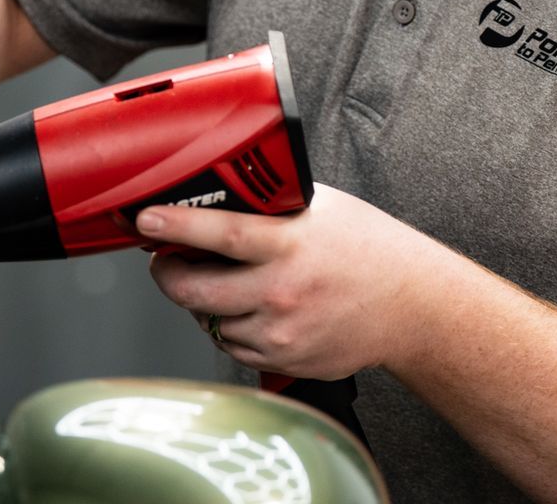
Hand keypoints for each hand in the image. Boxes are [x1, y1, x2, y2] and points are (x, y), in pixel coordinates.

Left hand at [138, 183, 446, 379]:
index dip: (174, 226)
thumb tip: (221, 197)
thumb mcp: (322, 209)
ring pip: (210, 321)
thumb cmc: (369, 251)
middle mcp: (281, 291)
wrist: (411, 307)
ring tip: (225, 282)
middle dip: (167, 275)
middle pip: (195, 291)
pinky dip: (232, 328)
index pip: (219, 233)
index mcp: (290, 244)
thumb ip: (272, 207)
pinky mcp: (284, 360)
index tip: (145, 220)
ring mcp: (281, 332)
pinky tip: (253, 308)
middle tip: (163, 260)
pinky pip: (234, 346)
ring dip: (204, 302)